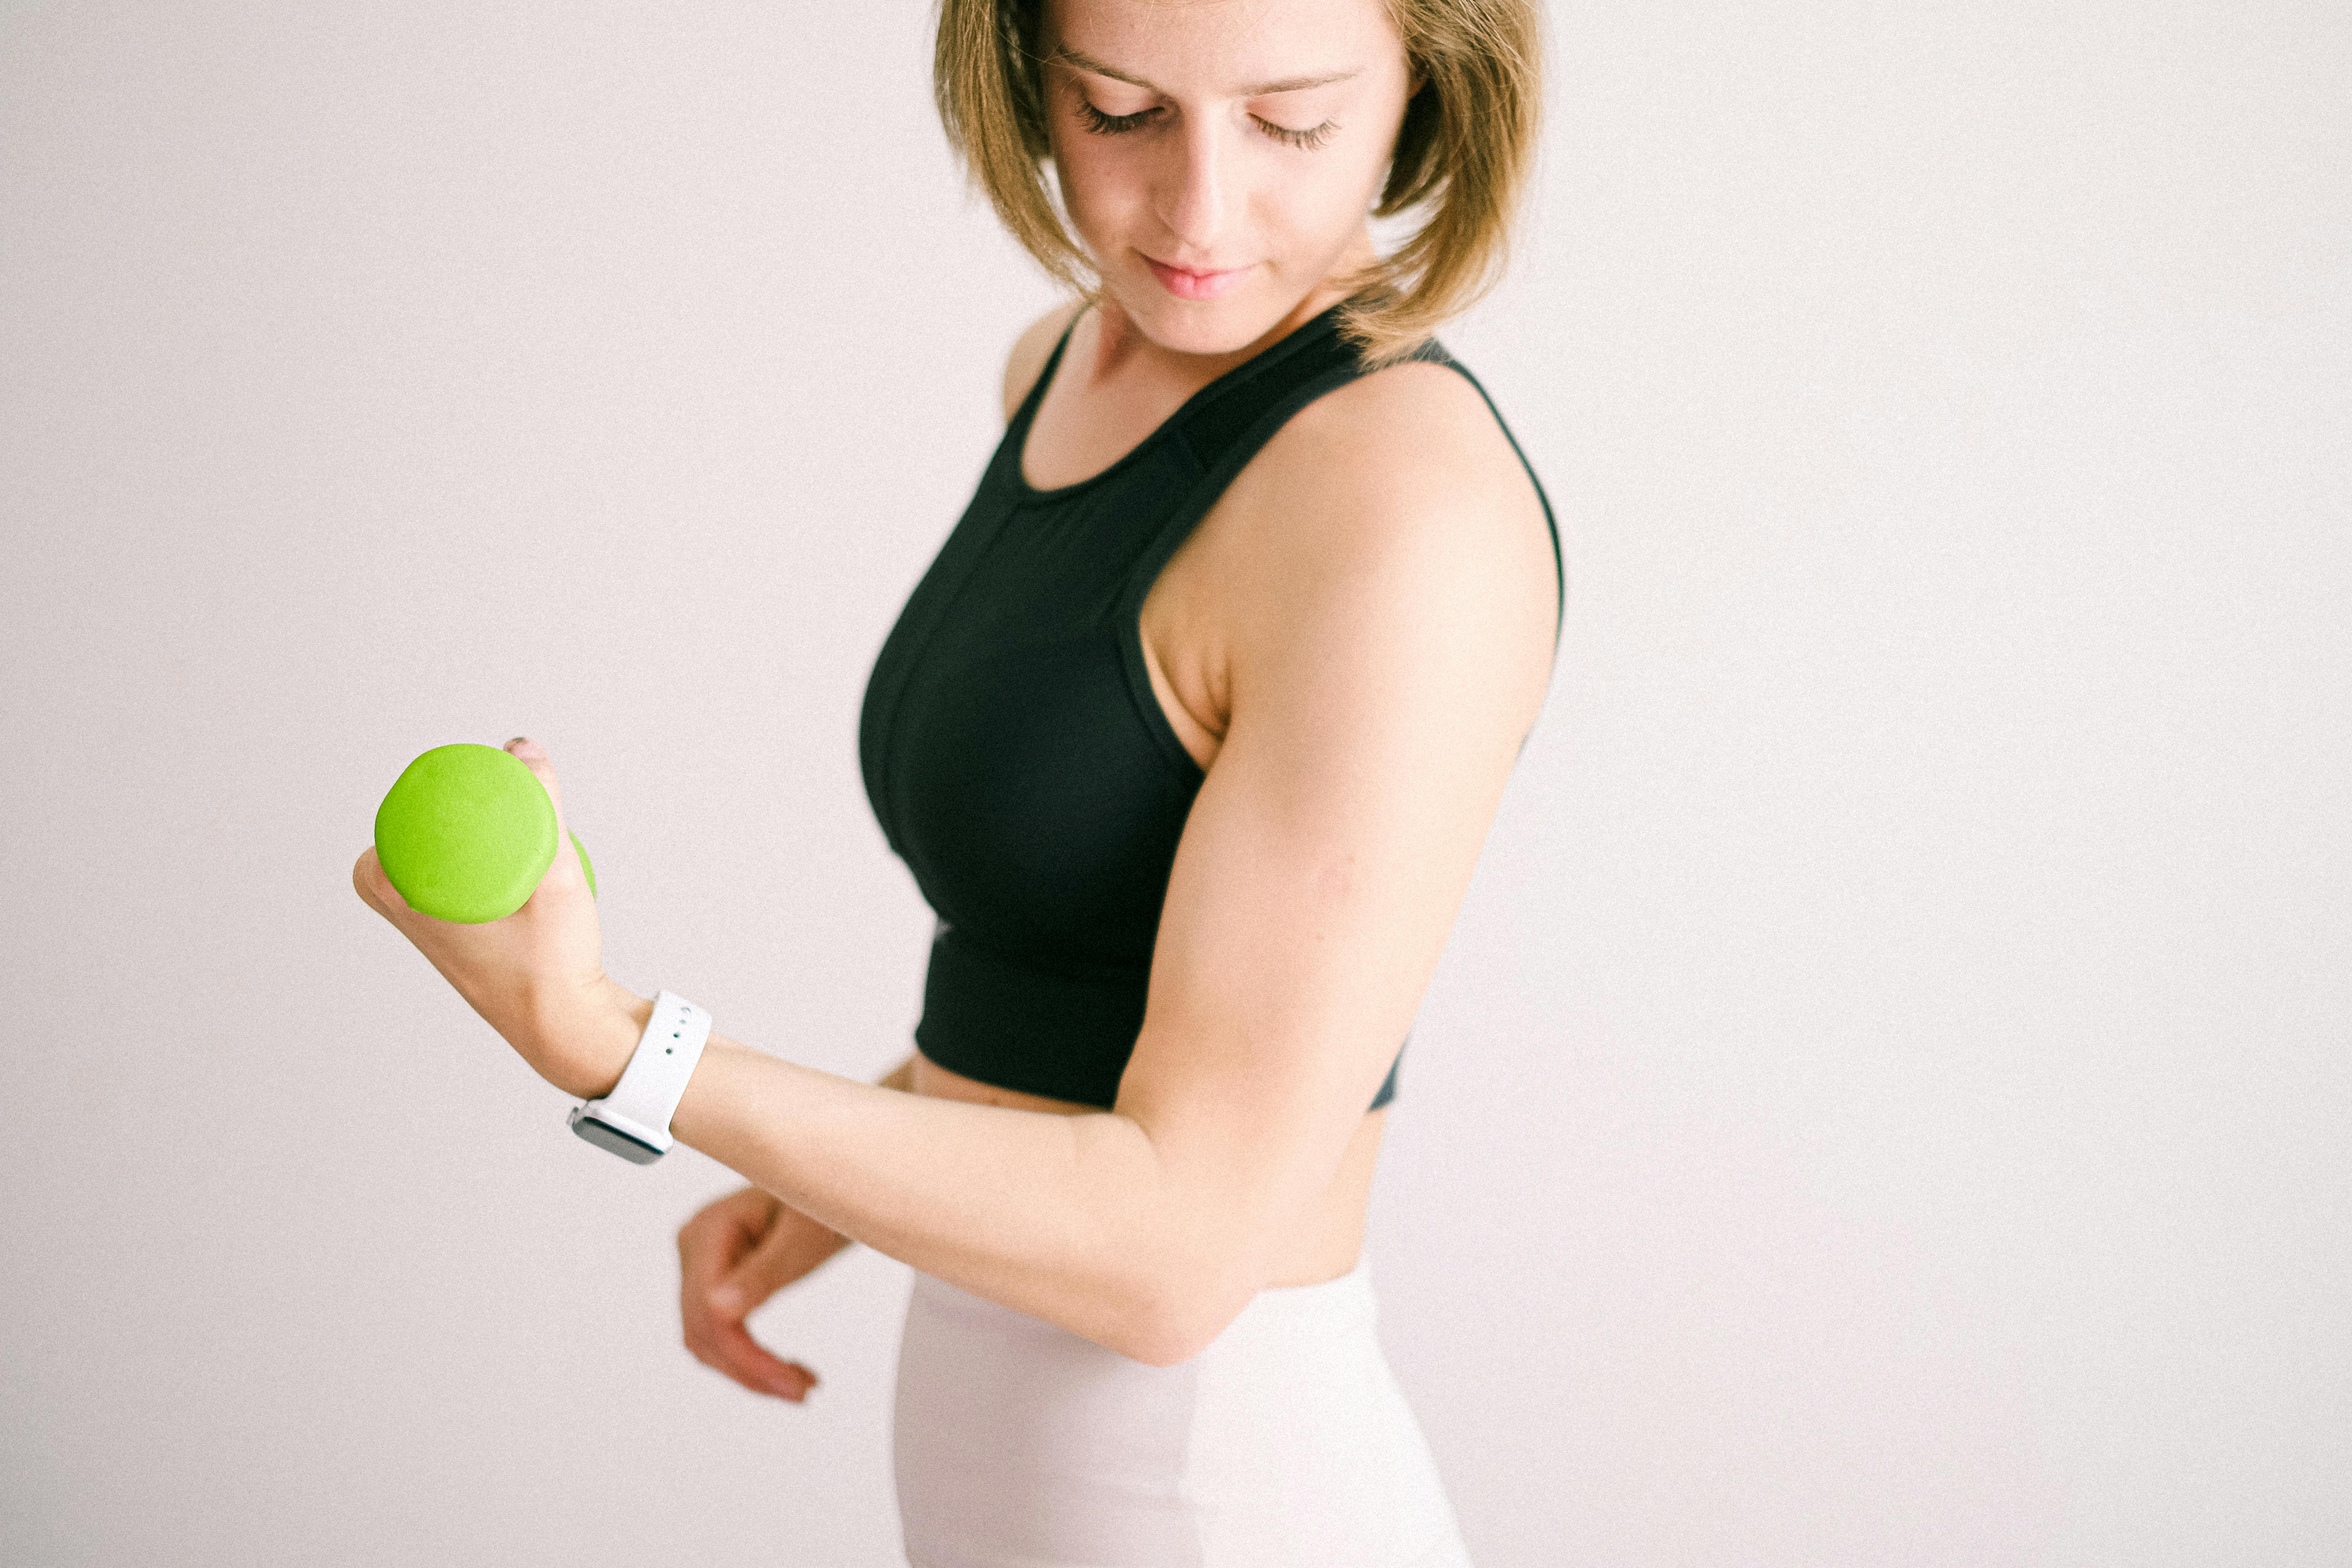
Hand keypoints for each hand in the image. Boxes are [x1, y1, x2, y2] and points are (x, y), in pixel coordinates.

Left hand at [352, 736, 632, 1098]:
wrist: (565, 1028)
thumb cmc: (549, 960)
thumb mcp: (551, 872)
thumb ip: (538, 805)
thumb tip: (519, 745)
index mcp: (405, 908)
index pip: (374, 853)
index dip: (398, 816)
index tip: (438, 791)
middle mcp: (412, 928)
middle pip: (395, 866)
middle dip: (423, 833)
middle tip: (468, 805)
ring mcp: (438, 945)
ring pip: (423, 889)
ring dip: (446, 859)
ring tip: (489, 832)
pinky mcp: (466, 955)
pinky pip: (451, 906)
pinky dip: (468, 882)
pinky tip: (508, 871)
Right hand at [678, 1185, 846, 1401]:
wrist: (834, 1178)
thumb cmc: (826, 1195)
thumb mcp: (808, 1233)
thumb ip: (766, 1269)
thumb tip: (719, 1309)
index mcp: (710, 1229)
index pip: (711, 1312)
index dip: (747, 1357)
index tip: (794, 1383)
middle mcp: (694, 1244)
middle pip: (703, 1330)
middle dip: (750, 1370)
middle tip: (802, 1392)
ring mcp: (700, 1261)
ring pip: (706, 1338)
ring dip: (748, 1371)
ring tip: (800, 1386)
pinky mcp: (715, 1275)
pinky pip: (719, 1329)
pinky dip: (748, 1357)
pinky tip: (784, 1370)